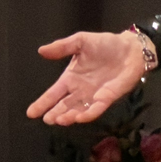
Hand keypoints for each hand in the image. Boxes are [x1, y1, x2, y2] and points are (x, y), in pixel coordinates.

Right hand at [26, 31, 146, 124]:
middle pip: (63, 106)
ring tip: (60, 119)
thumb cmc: (105, 45)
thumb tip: (41, 50)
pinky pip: (96, 109)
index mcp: (71, 78)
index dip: (42, 103)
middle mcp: (80, 91)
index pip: (53, 93)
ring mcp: (93, 96)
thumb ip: (63, 47)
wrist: (130, 48)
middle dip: (55, 114)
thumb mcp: (81, 41)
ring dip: (69, 116)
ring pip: (77, 110)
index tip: (30, 113)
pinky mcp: (107, 98)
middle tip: (47, 119)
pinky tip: (79, 117)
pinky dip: (87, 114)